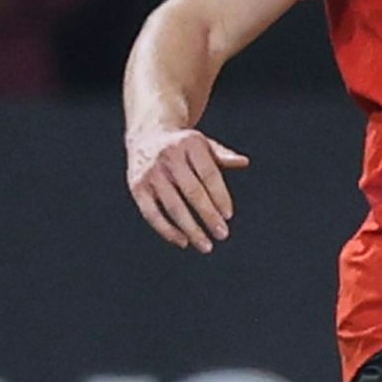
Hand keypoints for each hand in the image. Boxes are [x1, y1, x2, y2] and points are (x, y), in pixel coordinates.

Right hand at [125, 127, 248, 252]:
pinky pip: (152, 214)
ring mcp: (151, 173)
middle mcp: (169, 157)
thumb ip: (223, 156)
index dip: (220, 196)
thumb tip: (244, 162)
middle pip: (192, 192)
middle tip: (222, 235)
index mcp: (191, 144)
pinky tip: (183, 241)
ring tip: (206, 245)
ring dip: (191, 229)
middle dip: (208, 216)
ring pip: (173, 207)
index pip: (209, 174)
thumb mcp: (204, 145)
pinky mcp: (137, 187)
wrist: (147, 136)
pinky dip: (167, 230)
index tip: (228, 215)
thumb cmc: (184, 146)